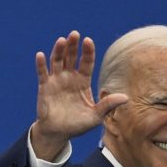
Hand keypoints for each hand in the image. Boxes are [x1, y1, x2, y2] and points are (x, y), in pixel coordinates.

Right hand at [30, 31, 127, 159]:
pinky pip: (42, 73)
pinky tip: (41, 55)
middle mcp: (69, 77)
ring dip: (59, 50)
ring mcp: (56, 80)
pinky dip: (41, 64)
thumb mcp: (96, 116)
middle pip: (71, 57)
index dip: (87, 51)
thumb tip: (126, 98)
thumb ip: (108, 105)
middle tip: (75, 34)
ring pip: (57, 61)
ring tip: (62, 40)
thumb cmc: (78, 124)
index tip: (88, 41)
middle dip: (73, 45)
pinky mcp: (44, 87)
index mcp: (83, 81)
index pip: (86, 62)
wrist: (58, 133)